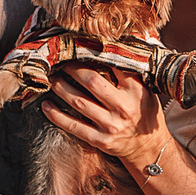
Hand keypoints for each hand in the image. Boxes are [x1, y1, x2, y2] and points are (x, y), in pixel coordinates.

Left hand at [42, 60, 164, 167]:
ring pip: (79, 102)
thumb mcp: (145, 90)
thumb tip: (110, 48)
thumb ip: (130, 73)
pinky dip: (57, 116)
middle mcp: (123, 107)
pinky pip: (74, 126)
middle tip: (59, 62)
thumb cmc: (144, 112)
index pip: (113, 65)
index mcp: (136, 91)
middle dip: (72, 69)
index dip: (93, 55)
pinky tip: (46, 106)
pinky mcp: (101, 140)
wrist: (149, 147)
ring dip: (61, 88)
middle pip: (91, 82)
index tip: (79, 47)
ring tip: (51, 78)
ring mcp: (111, 125)